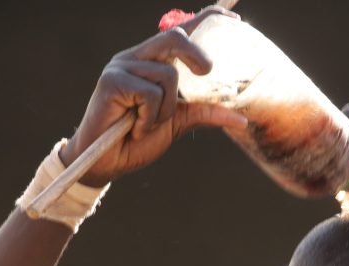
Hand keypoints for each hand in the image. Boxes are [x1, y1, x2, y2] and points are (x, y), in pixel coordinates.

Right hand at [60, 6, 247, 186]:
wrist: (107, 163)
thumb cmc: (137, 140)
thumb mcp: (177, 123)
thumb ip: (204, 113)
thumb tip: (241, 120)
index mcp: (152, 62)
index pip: (181, 32)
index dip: (205, 20)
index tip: (233, 18)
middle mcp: (136, 57)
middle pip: (175, 37)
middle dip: (196, 54)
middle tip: (206, 72)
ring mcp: (122, 66)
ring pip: (167, 74)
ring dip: (166, 109)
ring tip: (148, 124)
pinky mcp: (111, 80)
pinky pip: (149, 93)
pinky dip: (150, 117)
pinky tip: (136, 127)